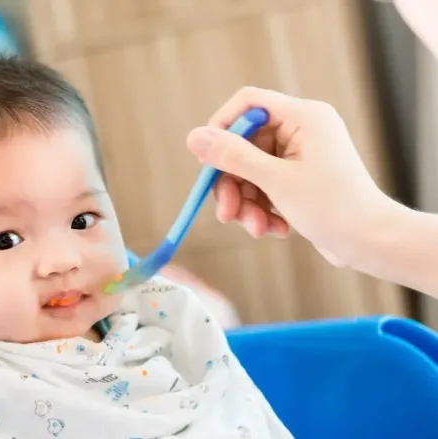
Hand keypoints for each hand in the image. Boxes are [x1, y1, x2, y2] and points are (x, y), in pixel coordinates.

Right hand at [186, 87, 395, 266]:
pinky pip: (264, 186)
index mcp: (303, 117)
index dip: (221, 127)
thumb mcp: (275, 181)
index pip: (247, 103)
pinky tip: (273, 229)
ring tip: (257, 229)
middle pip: (244, 145)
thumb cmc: (334, 208)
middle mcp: (302, 130)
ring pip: (250, 171)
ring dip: (246, 203)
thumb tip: (194, 137)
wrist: (371, 243)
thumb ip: (232, 157)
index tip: (207, 159)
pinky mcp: (299, 179)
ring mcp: (300, 155)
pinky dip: (262, 209)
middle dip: (233, 183)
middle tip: (226, 213)